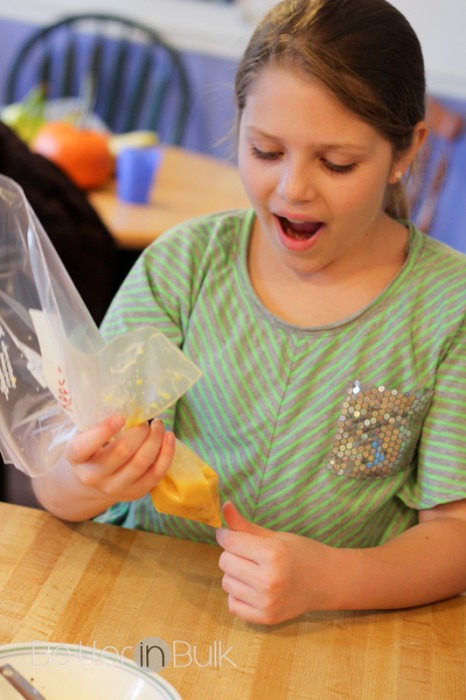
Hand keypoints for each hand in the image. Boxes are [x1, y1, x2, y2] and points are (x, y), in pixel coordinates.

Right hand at [64, 415, 174, 503]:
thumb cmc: (92, 447)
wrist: (92, 480)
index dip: (103, 430)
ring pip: (141, 462)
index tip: (120, 417)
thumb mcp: (85, 433)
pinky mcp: (134, 493)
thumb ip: (98, 420)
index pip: (84, 446)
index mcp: (76, 457)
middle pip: (122, 451)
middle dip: (139, 431)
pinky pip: (156, 474)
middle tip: (146, 421)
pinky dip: (166, 453)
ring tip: (158, 426)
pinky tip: (168, 437)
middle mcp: (92, 476)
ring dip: (155, 439)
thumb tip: (127, 403)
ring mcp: (114, 488)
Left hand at [216, 502, 334, 624]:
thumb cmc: (301, 553)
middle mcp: (268, 580)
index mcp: (273, 554)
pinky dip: (238, 595)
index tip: (229, 534)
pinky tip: (253, 588)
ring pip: (226, 583)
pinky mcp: (265, 618)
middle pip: (225, 562)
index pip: (230, 541)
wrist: (327, 581)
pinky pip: (233, 604)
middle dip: (232, 554)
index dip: (226, 534)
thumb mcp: (275, 536)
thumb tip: (224, 506)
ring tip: (254, 571)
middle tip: (250, 554)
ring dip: (235, 575)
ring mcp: (266, 602)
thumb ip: (246, 525)